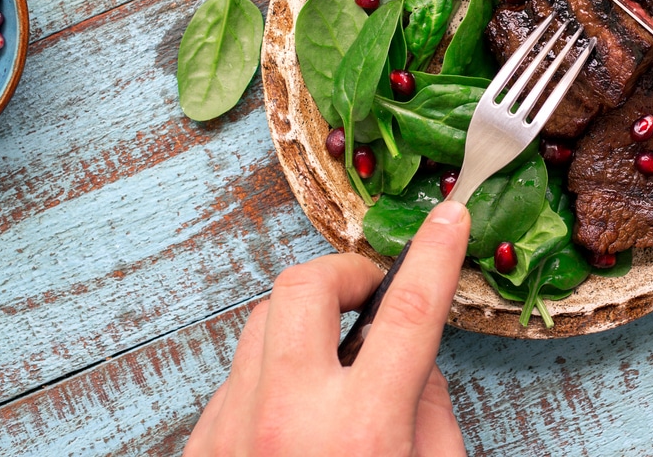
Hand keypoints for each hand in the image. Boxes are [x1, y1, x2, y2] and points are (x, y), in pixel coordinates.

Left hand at [184, 200, 470, 456]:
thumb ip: (430, 412)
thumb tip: (418, 359)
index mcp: (361, 431)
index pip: (407, 312)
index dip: (434, 255)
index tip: (449, 219)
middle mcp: (288, 419)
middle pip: (306, 287)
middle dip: (344, 273)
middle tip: (370, 295)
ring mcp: (235, 429)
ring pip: (262, 323)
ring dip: (305, 324)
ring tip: (333, 360)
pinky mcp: (203, 445)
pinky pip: (237, 377)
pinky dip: (273, 376)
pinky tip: (296, 410)